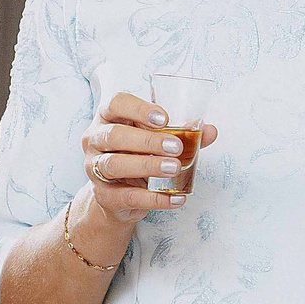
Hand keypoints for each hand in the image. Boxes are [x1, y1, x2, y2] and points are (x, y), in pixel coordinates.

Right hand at [77, 91, 217, 226]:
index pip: (115, 104)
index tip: (164, 118)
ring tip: (174, 168)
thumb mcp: (157, 139)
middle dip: (147, 140)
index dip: (138, 109)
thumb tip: (209, 130)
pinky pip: (127, 197)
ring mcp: (94, 168)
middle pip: (114, 135)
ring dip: (146, 165)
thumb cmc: (138, 155)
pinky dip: (154, 199)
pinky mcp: (104, 196)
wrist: (118, 195)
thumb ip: (183, 133)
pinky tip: (176, 197)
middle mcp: (95, 140)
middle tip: (176, 147)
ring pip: (113, 164)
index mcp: (108, 118)